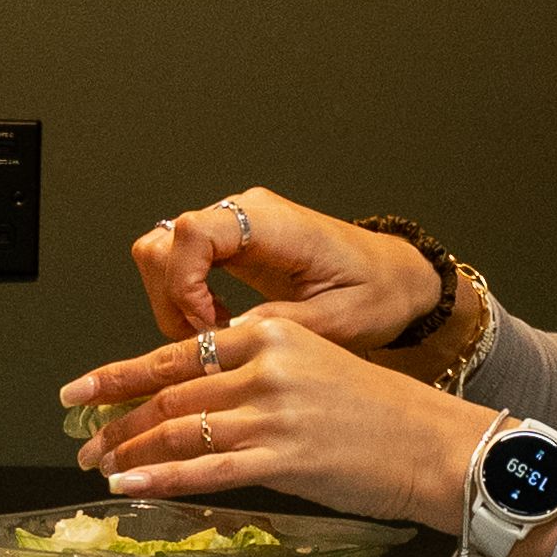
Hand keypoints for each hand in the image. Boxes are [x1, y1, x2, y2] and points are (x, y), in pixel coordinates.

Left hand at [63, 303, 496, 531]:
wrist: (437, 446)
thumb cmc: (383, 414)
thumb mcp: (316, 367)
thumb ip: (257, 375)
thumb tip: (199, 402)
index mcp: (273, 335)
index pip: (180, 353)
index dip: (123, 374)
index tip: (85, 389)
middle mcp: (267, 367)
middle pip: (171, 392)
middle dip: (117, 418)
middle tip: (82, 437)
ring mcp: (273, 413)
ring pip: (180, 428)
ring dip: (131, 449)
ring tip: (99, 465)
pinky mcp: (283, 458)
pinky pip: (206, 469)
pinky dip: (161, 476)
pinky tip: (131, 485)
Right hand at [126, 188, 444, 355]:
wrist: (395, 277)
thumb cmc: (377, 293)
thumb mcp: (340, 321)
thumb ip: (281, 325)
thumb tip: (224, 340)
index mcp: (275, 224)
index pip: (194, 232)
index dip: (184, 284)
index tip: (208, 326)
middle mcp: (245, 215)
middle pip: (164, 242)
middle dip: (170, 299)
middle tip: (205, 342)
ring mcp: (234, 227)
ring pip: (161, 253)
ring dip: (171, 302)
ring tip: (210, 338)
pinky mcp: (230, 245)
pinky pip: (179, 264)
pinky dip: (182, 299)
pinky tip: (215, 326)